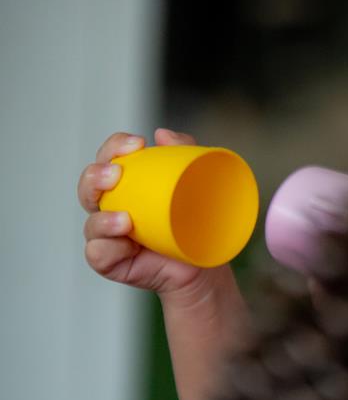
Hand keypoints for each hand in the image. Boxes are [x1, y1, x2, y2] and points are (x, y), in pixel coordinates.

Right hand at [78, 129, 211, 296]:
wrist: (207, 264)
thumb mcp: (198, 182)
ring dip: (103, 219)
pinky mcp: (111, 261)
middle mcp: (112, 208)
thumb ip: (183, 153)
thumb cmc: (196, 224)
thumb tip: (163, 135)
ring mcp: (109, 236)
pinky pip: (98, 254)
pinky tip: (125, 245)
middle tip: (116, 174)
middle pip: (89, 187)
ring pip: (91, 224)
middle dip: (95, 176)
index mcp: (127, 185)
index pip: (110, 158)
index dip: (115, 147)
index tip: (138, 143)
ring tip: (125, 220)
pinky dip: (108, 248)